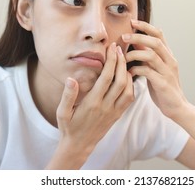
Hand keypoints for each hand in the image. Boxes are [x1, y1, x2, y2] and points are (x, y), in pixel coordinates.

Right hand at [49, 43, 133, 168]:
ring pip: (128, 89)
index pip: (106, 78)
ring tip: (123, 59)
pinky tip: (127, 75)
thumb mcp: (62, 112)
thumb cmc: (68, 127)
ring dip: (128, 72)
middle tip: (119, 48)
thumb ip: (67, 95)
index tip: (111, 47)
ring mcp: (114, 111)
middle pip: (120, 81)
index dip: (111, 61)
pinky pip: (130, 99)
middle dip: (121, 62)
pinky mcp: (118, 115)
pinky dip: (131, 85)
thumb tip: (71, 78)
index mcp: (92, 103)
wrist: (79, 146)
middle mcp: (106, 107)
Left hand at [123, 20, 185, 119]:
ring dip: (135, 53)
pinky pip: (148, 72)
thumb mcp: (155, 67)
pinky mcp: (163, 83)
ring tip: (124, 56)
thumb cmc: (163, 87)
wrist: (176, 107)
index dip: (146, 26)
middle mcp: (169, 61)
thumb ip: (147, 55)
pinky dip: (136, 69)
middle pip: (156, 41)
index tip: (132, 22)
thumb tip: (135, 40)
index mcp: (168, 55)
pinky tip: (128, 72)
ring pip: (152, 55)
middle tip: (124, 36)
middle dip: (138, 36)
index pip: (159, 34)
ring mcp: (167, 72)